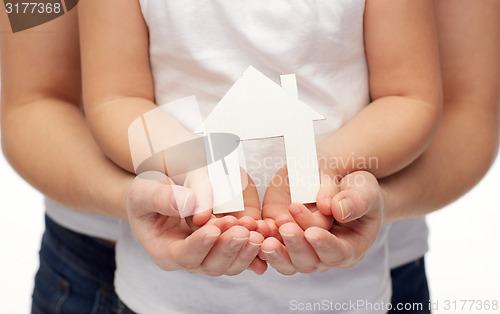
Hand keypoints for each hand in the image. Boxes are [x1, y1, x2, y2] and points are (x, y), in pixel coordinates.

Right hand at [126, 172, 267, 274]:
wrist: (161, 195)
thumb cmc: (147, 195)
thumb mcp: (144, 191)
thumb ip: (162, 197)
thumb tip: (190, 205)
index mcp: (165, 251)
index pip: (184, 254)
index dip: (199, 244)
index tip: (212, 228)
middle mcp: (189, 259)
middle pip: (211, 264)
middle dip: (227, 248)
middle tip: (242, 230)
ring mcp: (208, 256)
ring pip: (230, 263)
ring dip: (245, 250)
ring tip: (256, 231)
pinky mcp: (225, 248)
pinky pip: (242, 254)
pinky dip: (254, 248)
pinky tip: (264, 235)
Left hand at [260, 171, 382, 273]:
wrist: (338, 182)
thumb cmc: (357, 189)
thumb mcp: (364, 190)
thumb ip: (355, 200)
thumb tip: (338, 210)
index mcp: (350, 248)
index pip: (337, 253)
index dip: (324, 245)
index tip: (312, 232)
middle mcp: (324, 255)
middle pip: (309, 261)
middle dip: (296, 245)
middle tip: (285, 225)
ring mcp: (303, 250)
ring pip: (287, 262)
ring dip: (276, 250)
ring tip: (266, 234)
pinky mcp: (283, 241)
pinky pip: (271, 248)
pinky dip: (262, 240)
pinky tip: (256, 229)